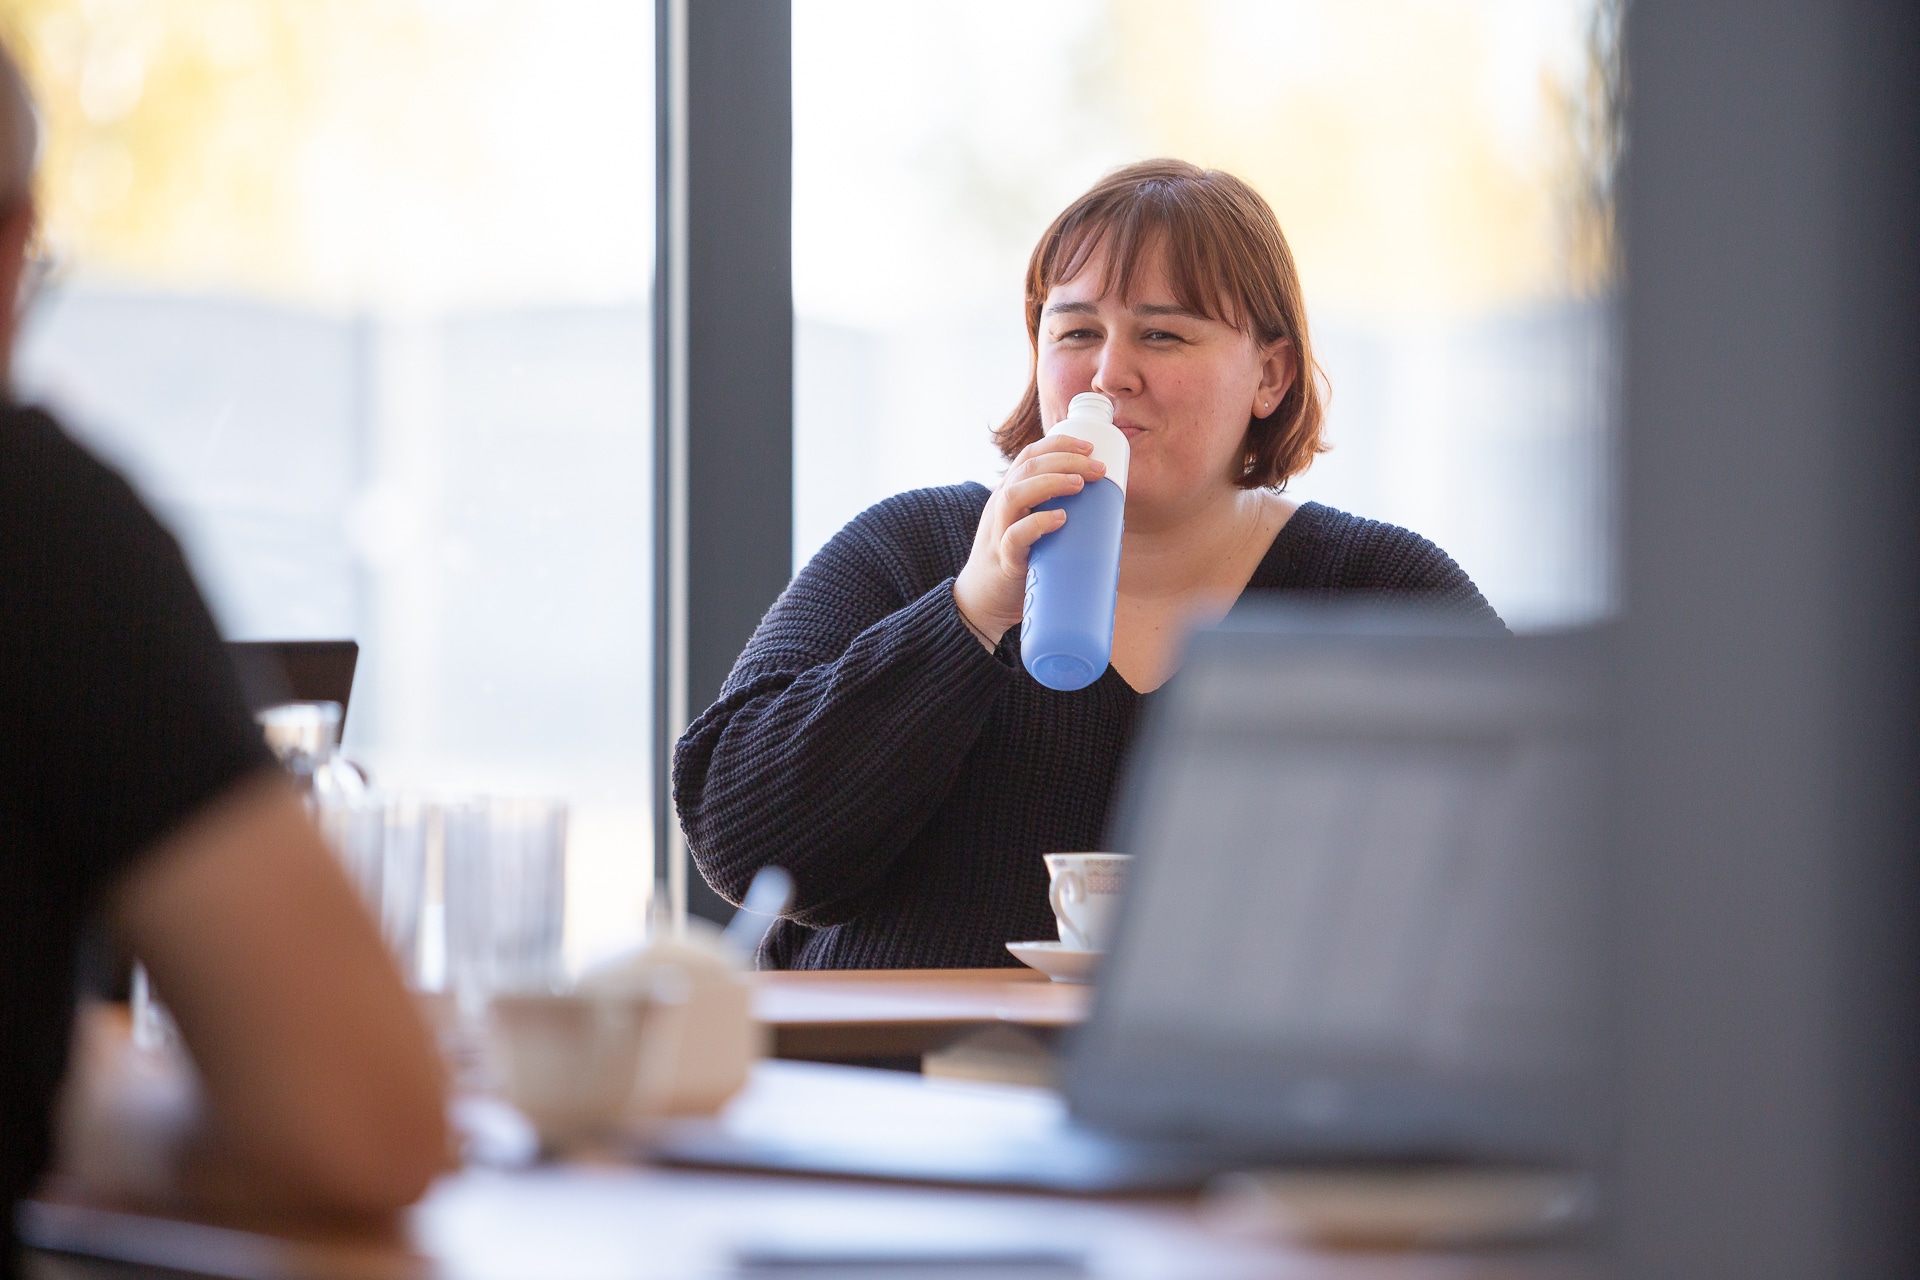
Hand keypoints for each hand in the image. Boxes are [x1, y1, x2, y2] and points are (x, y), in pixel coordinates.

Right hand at [953, 434, 1106, 648]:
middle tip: (1098, 468)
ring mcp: (998, 532)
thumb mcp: (1032, 528)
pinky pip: (1014, 536)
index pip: (1030, 455)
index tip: (1090, 446)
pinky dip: (1038, 524)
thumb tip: (1109, 515)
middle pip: (1028, 468)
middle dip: (1066, 460)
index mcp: (1010, 494)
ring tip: (1080, 484)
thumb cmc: (1017, 564)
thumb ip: (1057, 514)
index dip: (1059, 444)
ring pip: (1015, 494)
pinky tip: (1060, 519)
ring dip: (1050, 483)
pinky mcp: (1004, 560)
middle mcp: (1001, 507)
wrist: (982, 605)